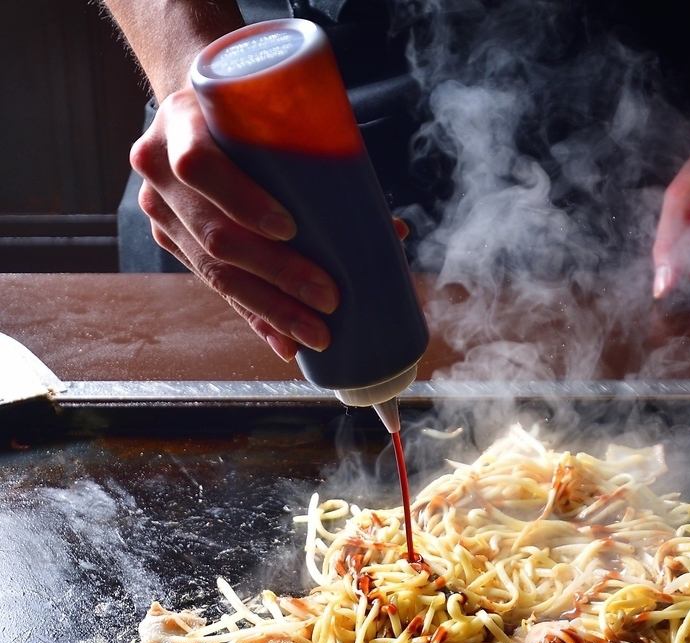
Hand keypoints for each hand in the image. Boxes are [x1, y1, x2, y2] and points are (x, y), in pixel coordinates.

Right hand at [130, 85, 338, 361]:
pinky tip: (285, 343)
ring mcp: (161, 213)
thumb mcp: (271, 119)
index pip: (200, 167)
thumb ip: (322, 162)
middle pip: (216, 236)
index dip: (243, 201)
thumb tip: (394, 231)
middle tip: (329, 298)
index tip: (290, 228)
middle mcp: (159, 172)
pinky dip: (257, 318)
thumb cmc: (247, 115)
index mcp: (181, 123)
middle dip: (278, 273)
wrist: (195, 116)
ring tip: (316, 333)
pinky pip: (217, 289)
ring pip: (215, 273)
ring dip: (272, 309)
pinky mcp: (173, 244)